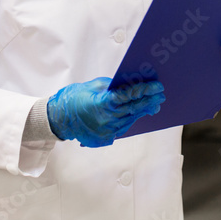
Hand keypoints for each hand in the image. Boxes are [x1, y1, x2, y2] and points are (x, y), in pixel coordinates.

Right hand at [47, 77, 164, 147]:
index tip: (156, 86)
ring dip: (143, 110)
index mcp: (102, 104)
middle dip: (149, 100)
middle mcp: (106, 119)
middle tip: (161, 94)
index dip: (144, 90)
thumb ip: (113, 85)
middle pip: (133, 109)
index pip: (128, 96)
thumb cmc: (74, 98)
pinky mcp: (105, 137)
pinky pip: (124, 127)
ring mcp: (106, 131)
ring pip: (131, 119)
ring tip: (154, 103)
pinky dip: (133, 118)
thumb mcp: (93, 85)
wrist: (59, 119)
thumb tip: (131, 82)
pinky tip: (140, 112)